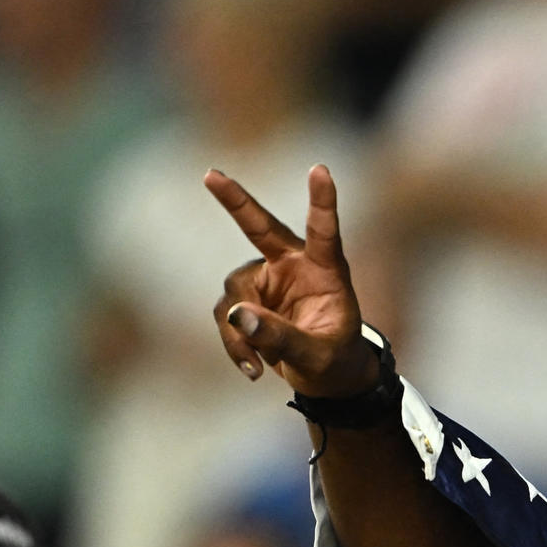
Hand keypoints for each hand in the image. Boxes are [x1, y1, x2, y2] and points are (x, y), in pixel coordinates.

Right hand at [206, 164, 378, 398]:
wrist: (327, 377)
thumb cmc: (335, 360)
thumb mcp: (317, 355)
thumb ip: (282, 336)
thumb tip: (238, 317)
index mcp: (326, 271)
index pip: (324, 232)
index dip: (322, 202)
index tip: (320, 170)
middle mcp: (293, 266)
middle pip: (260, 228)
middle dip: (235, 202)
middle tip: (211, 175)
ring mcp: (266, 280)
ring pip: (235, 294)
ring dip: (239, 332)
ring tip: (258, 366)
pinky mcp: (246, 300)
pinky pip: (227, 317)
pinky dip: (234, 344)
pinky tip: (252, 369)